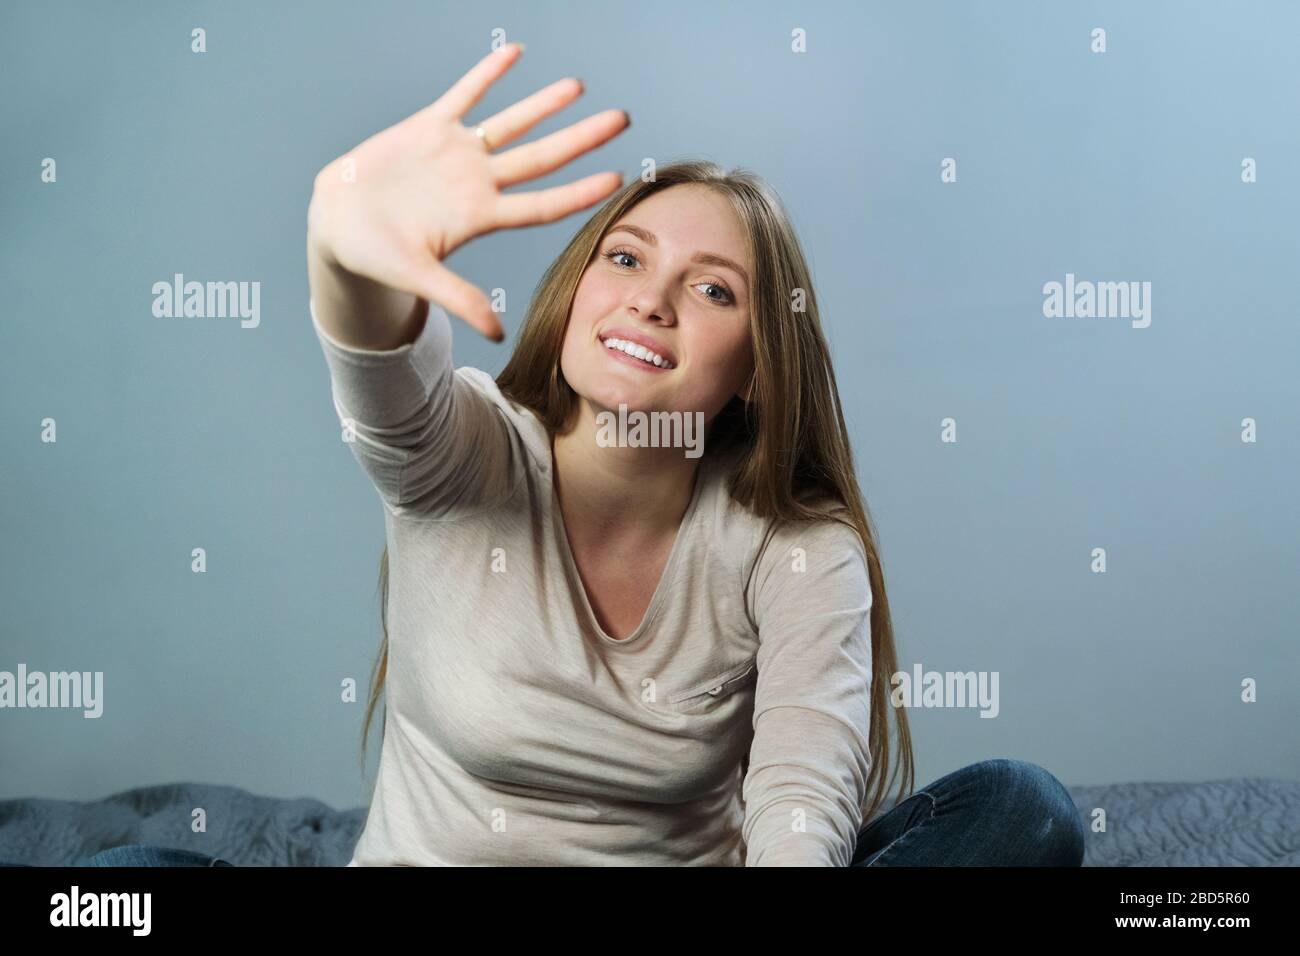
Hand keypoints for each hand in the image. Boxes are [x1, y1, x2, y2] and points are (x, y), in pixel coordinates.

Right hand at [307, 42, 629, 340]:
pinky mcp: (428, 128)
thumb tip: (496, 334)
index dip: (580, 191)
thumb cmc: (375, 256)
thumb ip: (458, 298)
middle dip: (582, 138)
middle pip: (542, 157)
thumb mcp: (418, 277)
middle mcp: (477, 182)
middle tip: (622, 118)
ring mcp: (456, 153)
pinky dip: (488, 74)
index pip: (543, 204)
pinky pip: (465, 94)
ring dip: (544, 104)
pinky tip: (515, 52)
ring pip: (511, 122)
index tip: (618, 179)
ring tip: (577, 85)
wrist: (336, 225)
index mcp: (481, 216)